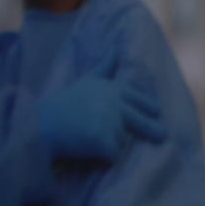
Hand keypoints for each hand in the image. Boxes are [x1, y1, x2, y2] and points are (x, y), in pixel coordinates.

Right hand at [33, 58, 167, 167]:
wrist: (42, 124)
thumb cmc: (65, 104)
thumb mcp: (86, 81)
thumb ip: (105, 68)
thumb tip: (116, 48)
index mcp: (110, 88)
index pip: (139, 98)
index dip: (150, 106)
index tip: (157, 112)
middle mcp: (113, 102)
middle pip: (143, 121)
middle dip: (154, 129)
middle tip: (162, 134)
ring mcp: (109, 120)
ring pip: (124, 141)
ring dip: (112, 144)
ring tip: (90, 137)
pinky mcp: (103, 140)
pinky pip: (113, 155)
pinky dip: (104, 157)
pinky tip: (89, 149)